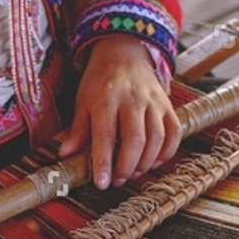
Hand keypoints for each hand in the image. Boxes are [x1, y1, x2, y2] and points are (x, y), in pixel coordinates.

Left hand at [60, 36, 180, 189]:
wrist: (123, 54)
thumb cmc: (99, 83)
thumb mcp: (82, 103)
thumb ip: (77, 131)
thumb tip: (65, 155)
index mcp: (105, 99)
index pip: (104, 136)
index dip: (103, 163)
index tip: (102, 184)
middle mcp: (131, 100)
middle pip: (135, 139)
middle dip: (127, 166)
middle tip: (118, 180)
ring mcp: (152, 102)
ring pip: (156, 138)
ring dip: (146, 162)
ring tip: (133, 173)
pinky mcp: (167, 105)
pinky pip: (173, 132)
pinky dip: (167, 152)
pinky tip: (154, 162)